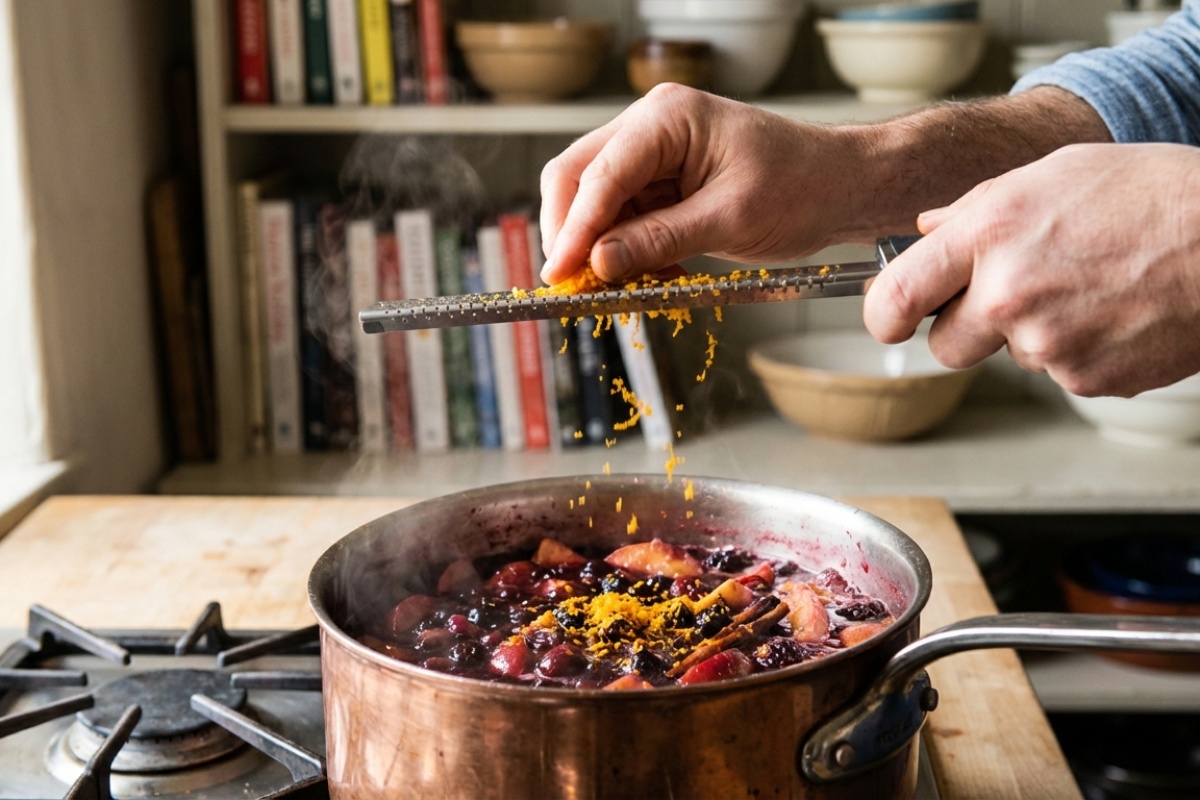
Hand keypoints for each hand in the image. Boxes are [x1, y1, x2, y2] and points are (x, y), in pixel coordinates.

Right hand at [538, 84, 872, 284]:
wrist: (842, 187)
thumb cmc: (802, 187)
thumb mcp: (730, 220)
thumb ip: (658, 240)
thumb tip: (599, 262)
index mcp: (668, 118)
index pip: (598, 174)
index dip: (573, 229)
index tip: (560, 274)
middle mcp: (651, 126)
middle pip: (578, 179)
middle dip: (572, 235)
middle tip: (573, 285)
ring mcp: (653, 153)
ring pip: (596, 203)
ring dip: (602, 249)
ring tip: (623, 286)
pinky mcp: (661, 181)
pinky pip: (624, 218)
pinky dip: (627, 251)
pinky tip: (653, 274)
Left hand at [863, 142, 1199, 396]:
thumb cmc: (1151, 195)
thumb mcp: (1051, 175)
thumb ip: (974, 210)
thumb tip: (924, 232)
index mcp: (989, 236)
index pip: (895, 298)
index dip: (884, 316)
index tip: (889, 320)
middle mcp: (1008, 294)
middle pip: (945, 346)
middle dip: (967, 328)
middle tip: (1014, 295)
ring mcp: (1047, 343)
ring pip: (1010, 356)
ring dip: (1034, 332)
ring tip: (1088, 287)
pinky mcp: (1085, 379)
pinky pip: (1060, 372)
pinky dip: (1080, 349)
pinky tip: (1113, 311)